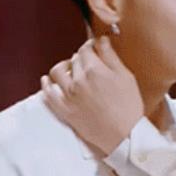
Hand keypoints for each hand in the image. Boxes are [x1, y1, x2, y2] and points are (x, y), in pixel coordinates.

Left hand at [40, 36, 143, 154]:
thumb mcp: (126, 76)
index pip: (86, 49)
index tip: (94, 47)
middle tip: (88, 61)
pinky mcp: (65, 110)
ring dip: (64, 67)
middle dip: (81, 58)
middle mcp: (78, 80)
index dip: (90, 46)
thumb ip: (111, 56)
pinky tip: (48, 81)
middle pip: (73, 60)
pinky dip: (46, 85)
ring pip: (57, 72)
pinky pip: (48, 95)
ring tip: (70, 69)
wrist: (125, 135)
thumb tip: (101, 40)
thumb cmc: (129, 106)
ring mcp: (69, 96)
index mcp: (94, 69)